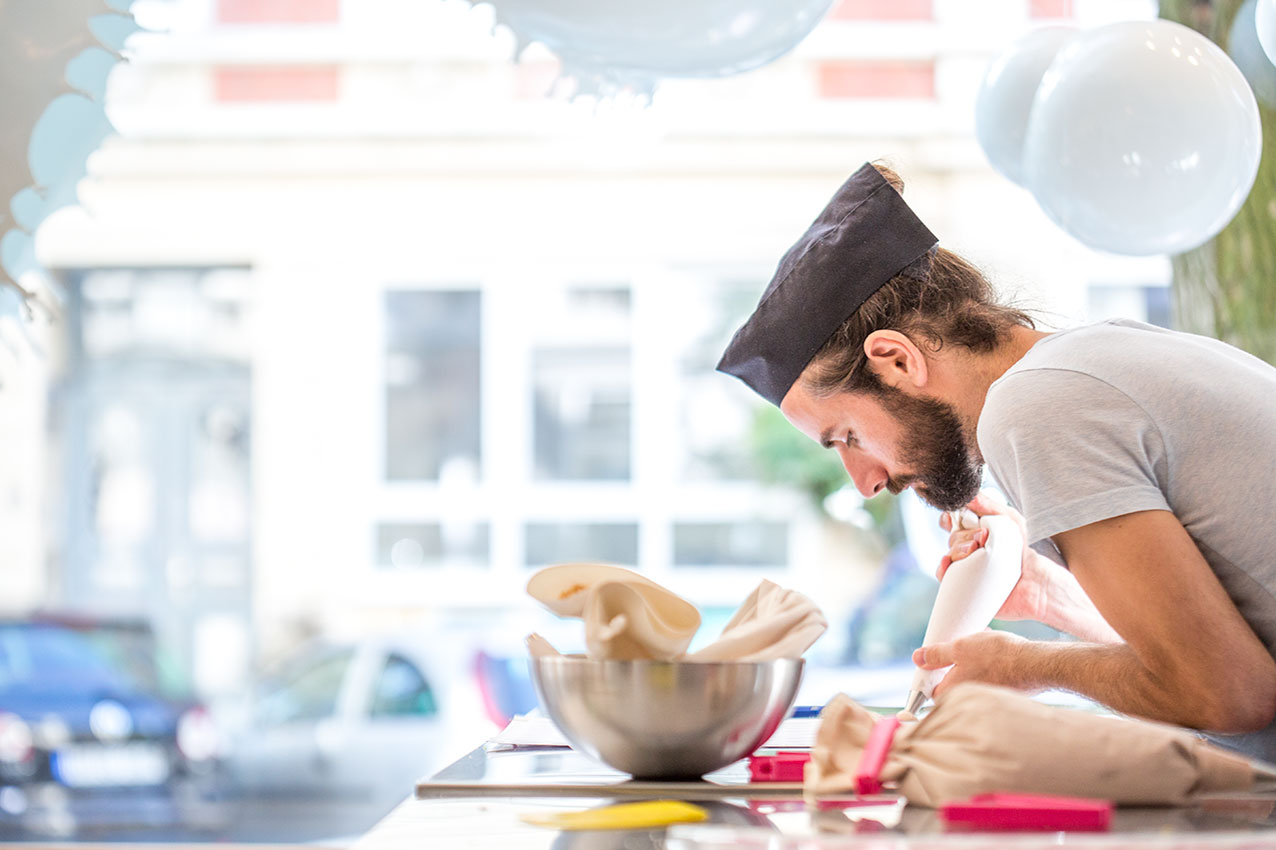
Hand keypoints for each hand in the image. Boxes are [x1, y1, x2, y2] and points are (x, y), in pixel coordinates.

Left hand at [911, 630, 1035, 698]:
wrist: (1036, 664)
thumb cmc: (998, 656)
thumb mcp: (960, 648)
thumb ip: (937, 655)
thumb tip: (918, 658)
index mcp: (954, 691)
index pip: (932, 690)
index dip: (931, 674)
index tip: (933, 660)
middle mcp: (971, 699)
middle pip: (954, 682)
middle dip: (954, 663)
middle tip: (959, 646)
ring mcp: (988, 696)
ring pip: (973, 676)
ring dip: (973, 660)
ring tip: (979, 642)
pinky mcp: (1005, 692)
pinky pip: (989, 676)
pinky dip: (988, 664)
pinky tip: (995, 649)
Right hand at [934, 490, 1051, 622]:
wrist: (1033, 582)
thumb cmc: (1022, 551)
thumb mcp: (1010, 521)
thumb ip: (989, 505)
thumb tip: (969, 495)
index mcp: (976, 532)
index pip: (952, 521)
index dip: (949, 517)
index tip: (954, 517)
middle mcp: (967, 549)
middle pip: (951, 536)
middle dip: (964, 535)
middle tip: (982, 537)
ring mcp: (964, 567)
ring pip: (948, 554)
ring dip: (958, 549)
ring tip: (975, 551)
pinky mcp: (962, 585)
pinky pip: (943, 575)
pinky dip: (942, 568)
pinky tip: (949, 563)